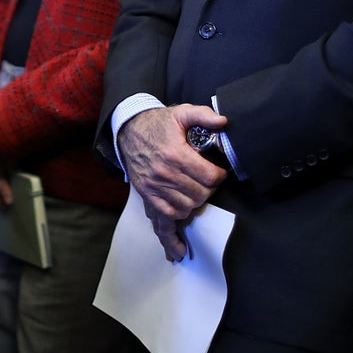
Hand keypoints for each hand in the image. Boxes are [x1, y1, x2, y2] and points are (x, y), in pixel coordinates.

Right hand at [120, 105, 228, 259]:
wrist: (128, 131)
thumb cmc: (158, 123)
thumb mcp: (181, 112)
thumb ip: (203, 115)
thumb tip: (224, 122)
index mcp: (175, 154)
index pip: (209, 177)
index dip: (219, 176)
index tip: (220, 173)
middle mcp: (164, 174)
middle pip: (200, 195)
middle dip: (210, 190)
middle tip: (210, 183)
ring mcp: (154, 188)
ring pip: (186, 208)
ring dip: (196, 204)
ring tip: (198, 195)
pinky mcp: (147, 196)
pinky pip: (164, 219)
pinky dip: (175, 228)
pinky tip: (181, 240)